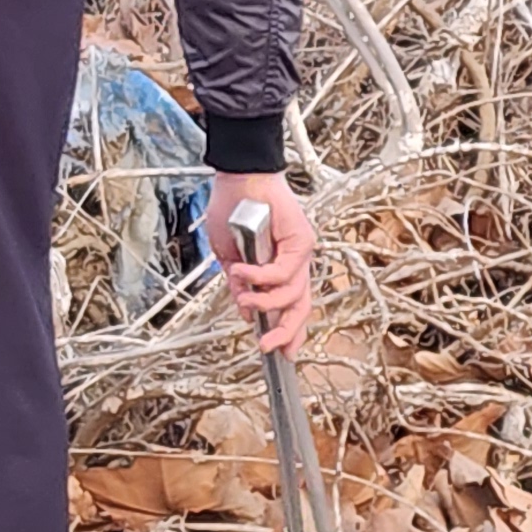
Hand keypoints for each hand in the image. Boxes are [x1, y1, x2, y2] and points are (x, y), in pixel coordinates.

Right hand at [211, 172, 315, 354]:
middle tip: (267, 346)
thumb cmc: (234, 210)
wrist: (240, 176)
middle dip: (286, 332)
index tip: (281, 354)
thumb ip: (240, 284)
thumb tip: (244, 311)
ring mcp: (301, 253)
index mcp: (281, 269)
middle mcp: (296, 264)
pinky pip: (284, 270)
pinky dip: (261, 276)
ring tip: (244, 299)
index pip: (292, 308)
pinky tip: (243, 272)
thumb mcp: (229, 256)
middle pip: (300, 307)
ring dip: (265, 302)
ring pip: (294, 293)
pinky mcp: (301, 240)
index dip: (289, 332)